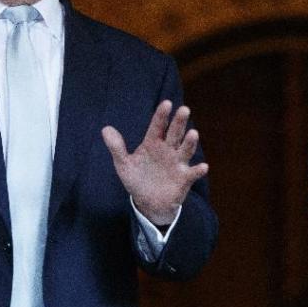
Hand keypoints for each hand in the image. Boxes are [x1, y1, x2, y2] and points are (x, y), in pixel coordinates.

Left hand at [101, 100, 208, 225]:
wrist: (148, 203)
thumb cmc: (137, 180)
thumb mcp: (123, 164)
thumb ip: (116, 147)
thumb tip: (105, 128)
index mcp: (153, 143)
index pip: (158, 126)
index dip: (162, 115)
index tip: (166, 103)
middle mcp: (168, 150)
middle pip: (174, 133)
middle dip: (179, 122)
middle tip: (184, 109)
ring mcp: (177, 163)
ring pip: (185, 150)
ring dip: (189, 142)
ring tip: (193, 133)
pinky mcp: (184, 178)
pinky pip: (193, 173)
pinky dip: (198, 170)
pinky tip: (202, 167)